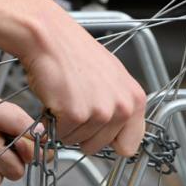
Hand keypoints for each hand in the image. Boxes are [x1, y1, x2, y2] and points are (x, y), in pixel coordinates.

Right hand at [0, 0, 146, 155]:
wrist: (50, 38)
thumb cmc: (75, 54)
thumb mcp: (112, 78)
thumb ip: (118, 106)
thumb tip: (116, 137)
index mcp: (135, 99)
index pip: (130, 145)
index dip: (109, 141)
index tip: (98, 132)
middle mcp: (122, 107)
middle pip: (99, 146)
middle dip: (83, 133)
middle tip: (74, 107)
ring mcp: (100, 112)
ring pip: (78, 141)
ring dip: (66, 126)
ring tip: (65, 98)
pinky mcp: (76, 114)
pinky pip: (61, 135)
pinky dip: (53, 123)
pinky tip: (55, 100)